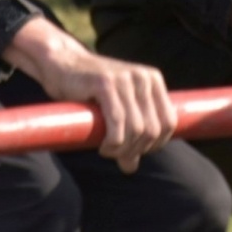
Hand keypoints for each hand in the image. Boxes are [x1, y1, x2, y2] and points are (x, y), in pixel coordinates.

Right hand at [6, 18, 175, 173]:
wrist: (63, 63)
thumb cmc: (90, 91)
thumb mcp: (118, 110)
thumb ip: (129, 134)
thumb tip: (131, 167)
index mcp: (153, 80)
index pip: (169, 122)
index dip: (155, 145)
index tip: (136, 152)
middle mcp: (143, 77)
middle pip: (152, 129)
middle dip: (136, 150)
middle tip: (117, 155)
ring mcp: (125, 78)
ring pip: (136, 129)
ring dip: (122, 150)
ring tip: (107, 151)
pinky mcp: (105, 83)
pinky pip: (117, 123)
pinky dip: (112, 143)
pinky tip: (103, 146)